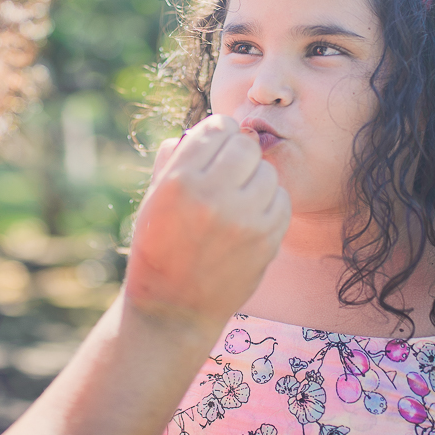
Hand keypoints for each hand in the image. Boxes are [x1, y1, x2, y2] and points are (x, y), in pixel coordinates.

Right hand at [124, 115, 290, 334]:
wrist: (174, 307)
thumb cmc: (158, 247)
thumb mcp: (153, 198)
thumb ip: (174, 157)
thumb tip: (203, 129)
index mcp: (180, 181)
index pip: (217, 127)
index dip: (218, 132)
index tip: (216, 144)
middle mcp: (213, 196)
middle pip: (246, 145)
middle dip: (237, 152)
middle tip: (228, 170)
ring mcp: (244, 219)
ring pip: (267, 171)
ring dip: (255, 178)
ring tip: (237, 197)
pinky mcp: (267, 240)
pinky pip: (281, 199)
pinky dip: (269, 202)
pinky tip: (250, 215)